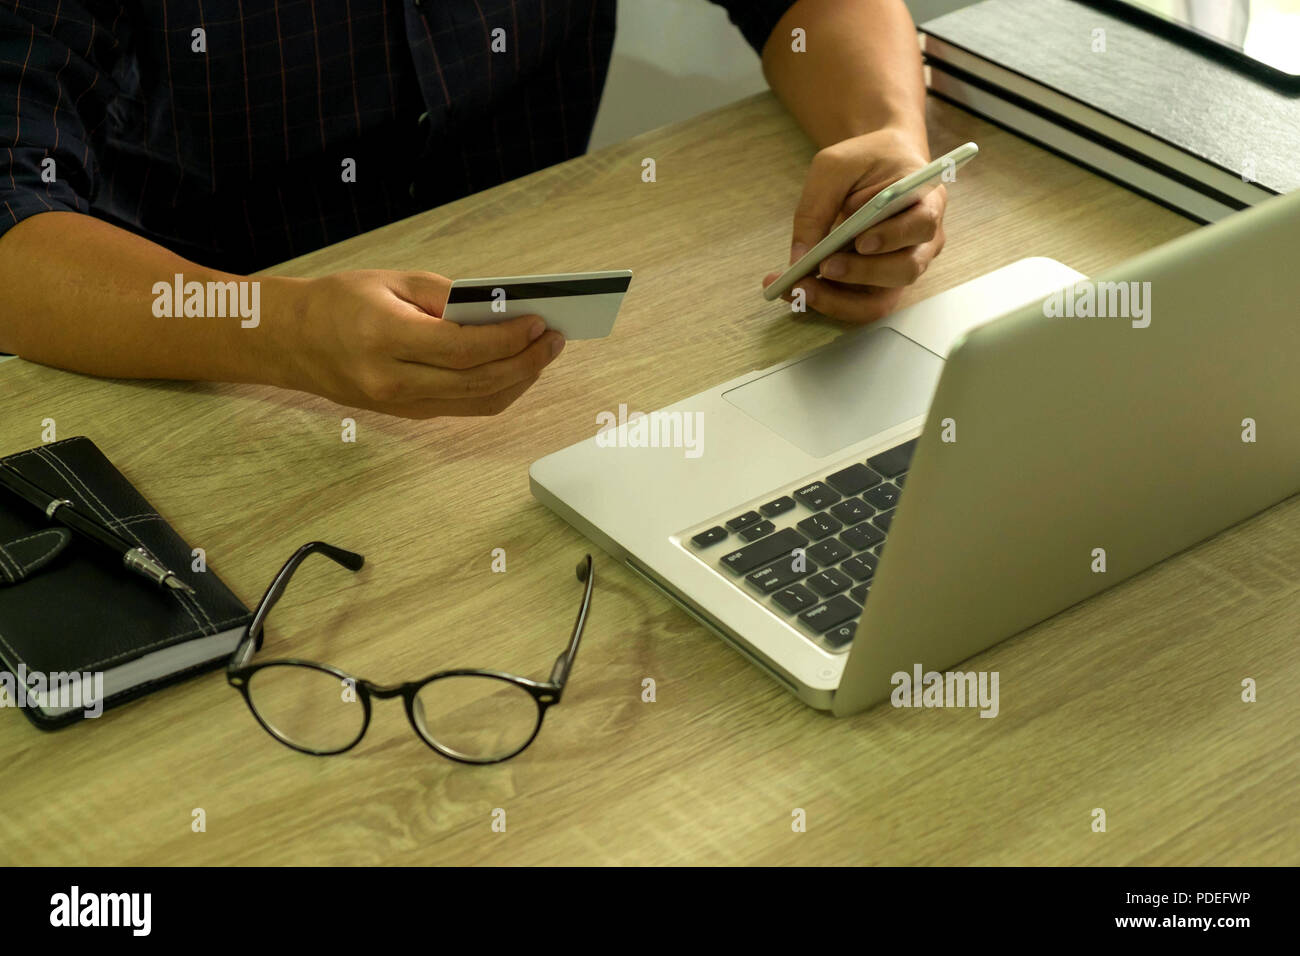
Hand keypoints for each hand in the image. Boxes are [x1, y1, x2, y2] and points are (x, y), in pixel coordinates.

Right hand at [265, 270, 564, 417]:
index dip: (508, 340)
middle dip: (525, 362)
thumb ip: (447, 296)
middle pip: (477, 382)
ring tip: (543, 353)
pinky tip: (515, 368)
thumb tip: (499, 310)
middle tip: (554, 339)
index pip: (463, 349)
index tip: (539, 323)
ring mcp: (400, 405)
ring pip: (477, 403)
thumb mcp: (391, 282)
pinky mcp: (407, 414)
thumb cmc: (337, 302)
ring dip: (518, 379)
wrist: (288, 341)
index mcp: (385, 340)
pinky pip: (464, 408)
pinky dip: (496, 391)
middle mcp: (392, 381)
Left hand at [763, 127, 946, 322]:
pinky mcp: (882, 284)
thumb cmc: (863, 160)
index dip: (894, 237)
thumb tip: (800, 256)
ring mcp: (904, 266)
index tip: (862, 241)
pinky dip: (831, 303)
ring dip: (840, 300)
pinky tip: (800, 291)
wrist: (877, 164)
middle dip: (861, 273)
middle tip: (824, 267)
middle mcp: (923, 242)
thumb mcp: (833, 167)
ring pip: (882, 300)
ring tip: (801, 287)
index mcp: (926, 201)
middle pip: (904, 270)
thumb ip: (817, 206)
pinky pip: (861, 305)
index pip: (921, 225)